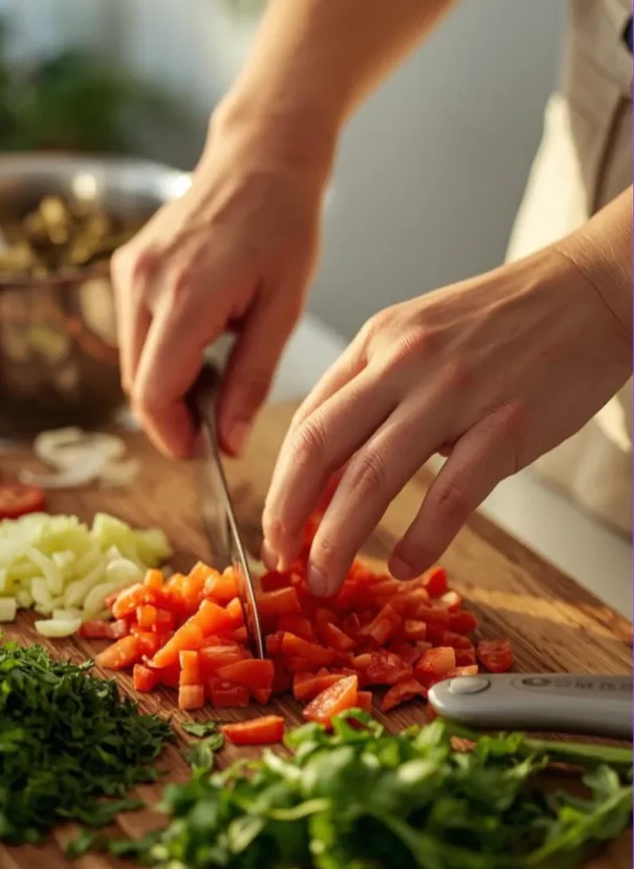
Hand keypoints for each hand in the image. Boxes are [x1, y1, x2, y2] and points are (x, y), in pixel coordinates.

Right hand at [112, 126, 325, 459]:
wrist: (260, 158)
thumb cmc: (284, 226)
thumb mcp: (283, 310)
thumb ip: (252, 381)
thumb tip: (231, 444)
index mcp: (187, 296)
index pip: (154, 393)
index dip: (173, 435)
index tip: (202, 452)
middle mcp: (144, 282)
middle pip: (137, 384)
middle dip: (171, 416)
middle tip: (216, 422)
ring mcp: (129, 271)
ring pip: (132, 362)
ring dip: (165, 385)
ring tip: (214, 374)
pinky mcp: (125, 265)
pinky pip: (132, 332)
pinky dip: (159, 353)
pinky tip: (199, 340)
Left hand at [262, 244, 631, 593]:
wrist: (592, 289)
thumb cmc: (504, 319)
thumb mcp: (418, 333)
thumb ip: (372, 389)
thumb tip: (332, 463)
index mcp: (377, 342)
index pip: (307, 421)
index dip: (281, 484)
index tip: (277, 526)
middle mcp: (403, 363)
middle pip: (318, 449)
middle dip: (287, 515)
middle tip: (281, 560)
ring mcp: (453, 393)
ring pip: (370, 478)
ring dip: (337, 539)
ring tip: (324, 579)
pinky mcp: (505, 424)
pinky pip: (447, 496)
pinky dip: (419, 540)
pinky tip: (403, 565)